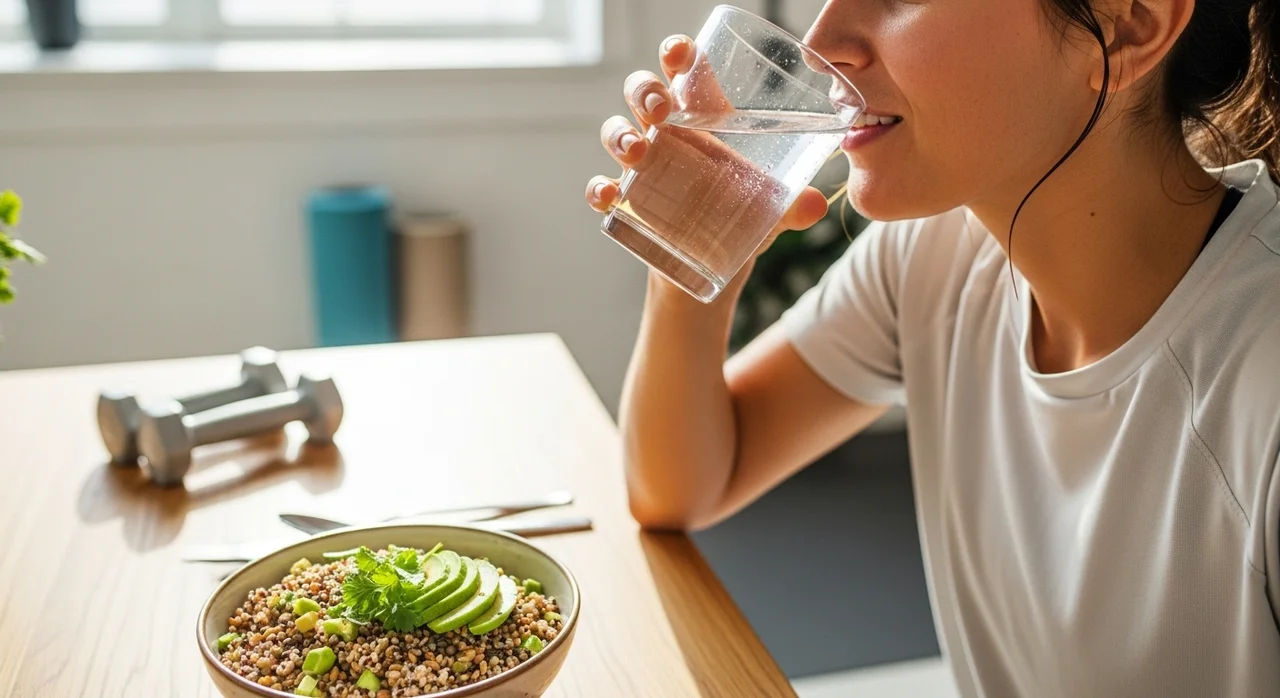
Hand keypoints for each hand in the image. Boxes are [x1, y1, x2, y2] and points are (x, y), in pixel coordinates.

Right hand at [584, 35, 828, 251]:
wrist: (712, 266)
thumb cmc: (740, 217)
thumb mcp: (772, 209)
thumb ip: (793, 205)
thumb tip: (815, 204)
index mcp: (703, 120)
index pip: (685, 73)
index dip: (677, 54)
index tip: (680, 52)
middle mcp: (667, 136)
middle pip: (642, 94)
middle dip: (645, 91)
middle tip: (660, 109)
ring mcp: (642, 168)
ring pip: (615, 132)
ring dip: (619, 135)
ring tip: (637, 152)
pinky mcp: (628, 204)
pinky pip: (601, 188)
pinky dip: (599, 189)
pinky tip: (609, 196)